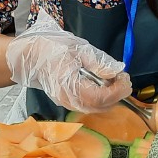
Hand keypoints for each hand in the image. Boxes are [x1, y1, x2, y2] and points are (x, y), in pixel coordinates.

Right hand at [5, 11, 131, 113]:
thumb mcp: (78, 49)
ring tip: (116, 81)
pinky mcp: (68, 102)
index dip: (117, 90)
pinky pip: (89, 106)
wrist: (31, 56)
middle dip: (117, 94)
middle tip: (124, 79)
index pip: (99, 96)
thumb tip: (116, 72)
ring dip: (110, 97)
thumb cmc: (52, 49)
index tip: (126, 79)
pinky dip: (102, 99)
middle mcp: (67, 99)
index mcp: (69, 84)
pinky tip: (105, 85)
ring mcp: (67, 103)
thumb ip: (98, 63)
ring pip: (95, 109)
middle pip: (99, 106)